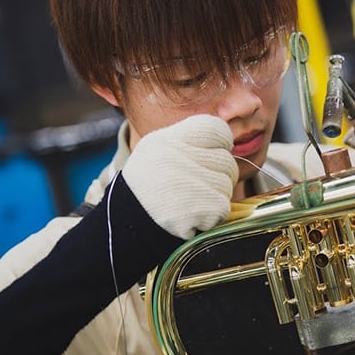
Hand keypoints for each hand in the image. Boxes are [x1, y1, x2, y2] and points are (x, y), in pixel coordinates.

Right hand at [122, 115, 238, 238]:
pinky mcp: (197, 208)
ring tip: (191, 203)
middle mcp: (174, 158)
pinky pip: (223, 208)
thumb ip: (190, 143)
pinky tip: (192, 217)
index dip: (222, 143)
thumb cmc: (149, 187)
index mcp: (165, 141)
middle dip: (219, 176)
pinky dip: (212, 217)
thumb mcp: (158, 152)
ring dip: (215, 198)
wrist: (127, 226)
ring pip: (226, 186)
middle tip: (198, 188)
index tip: (213, 155)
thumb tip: (227, 146)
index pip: (215, 128)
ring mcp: (185, 183)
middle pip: (226, 161)